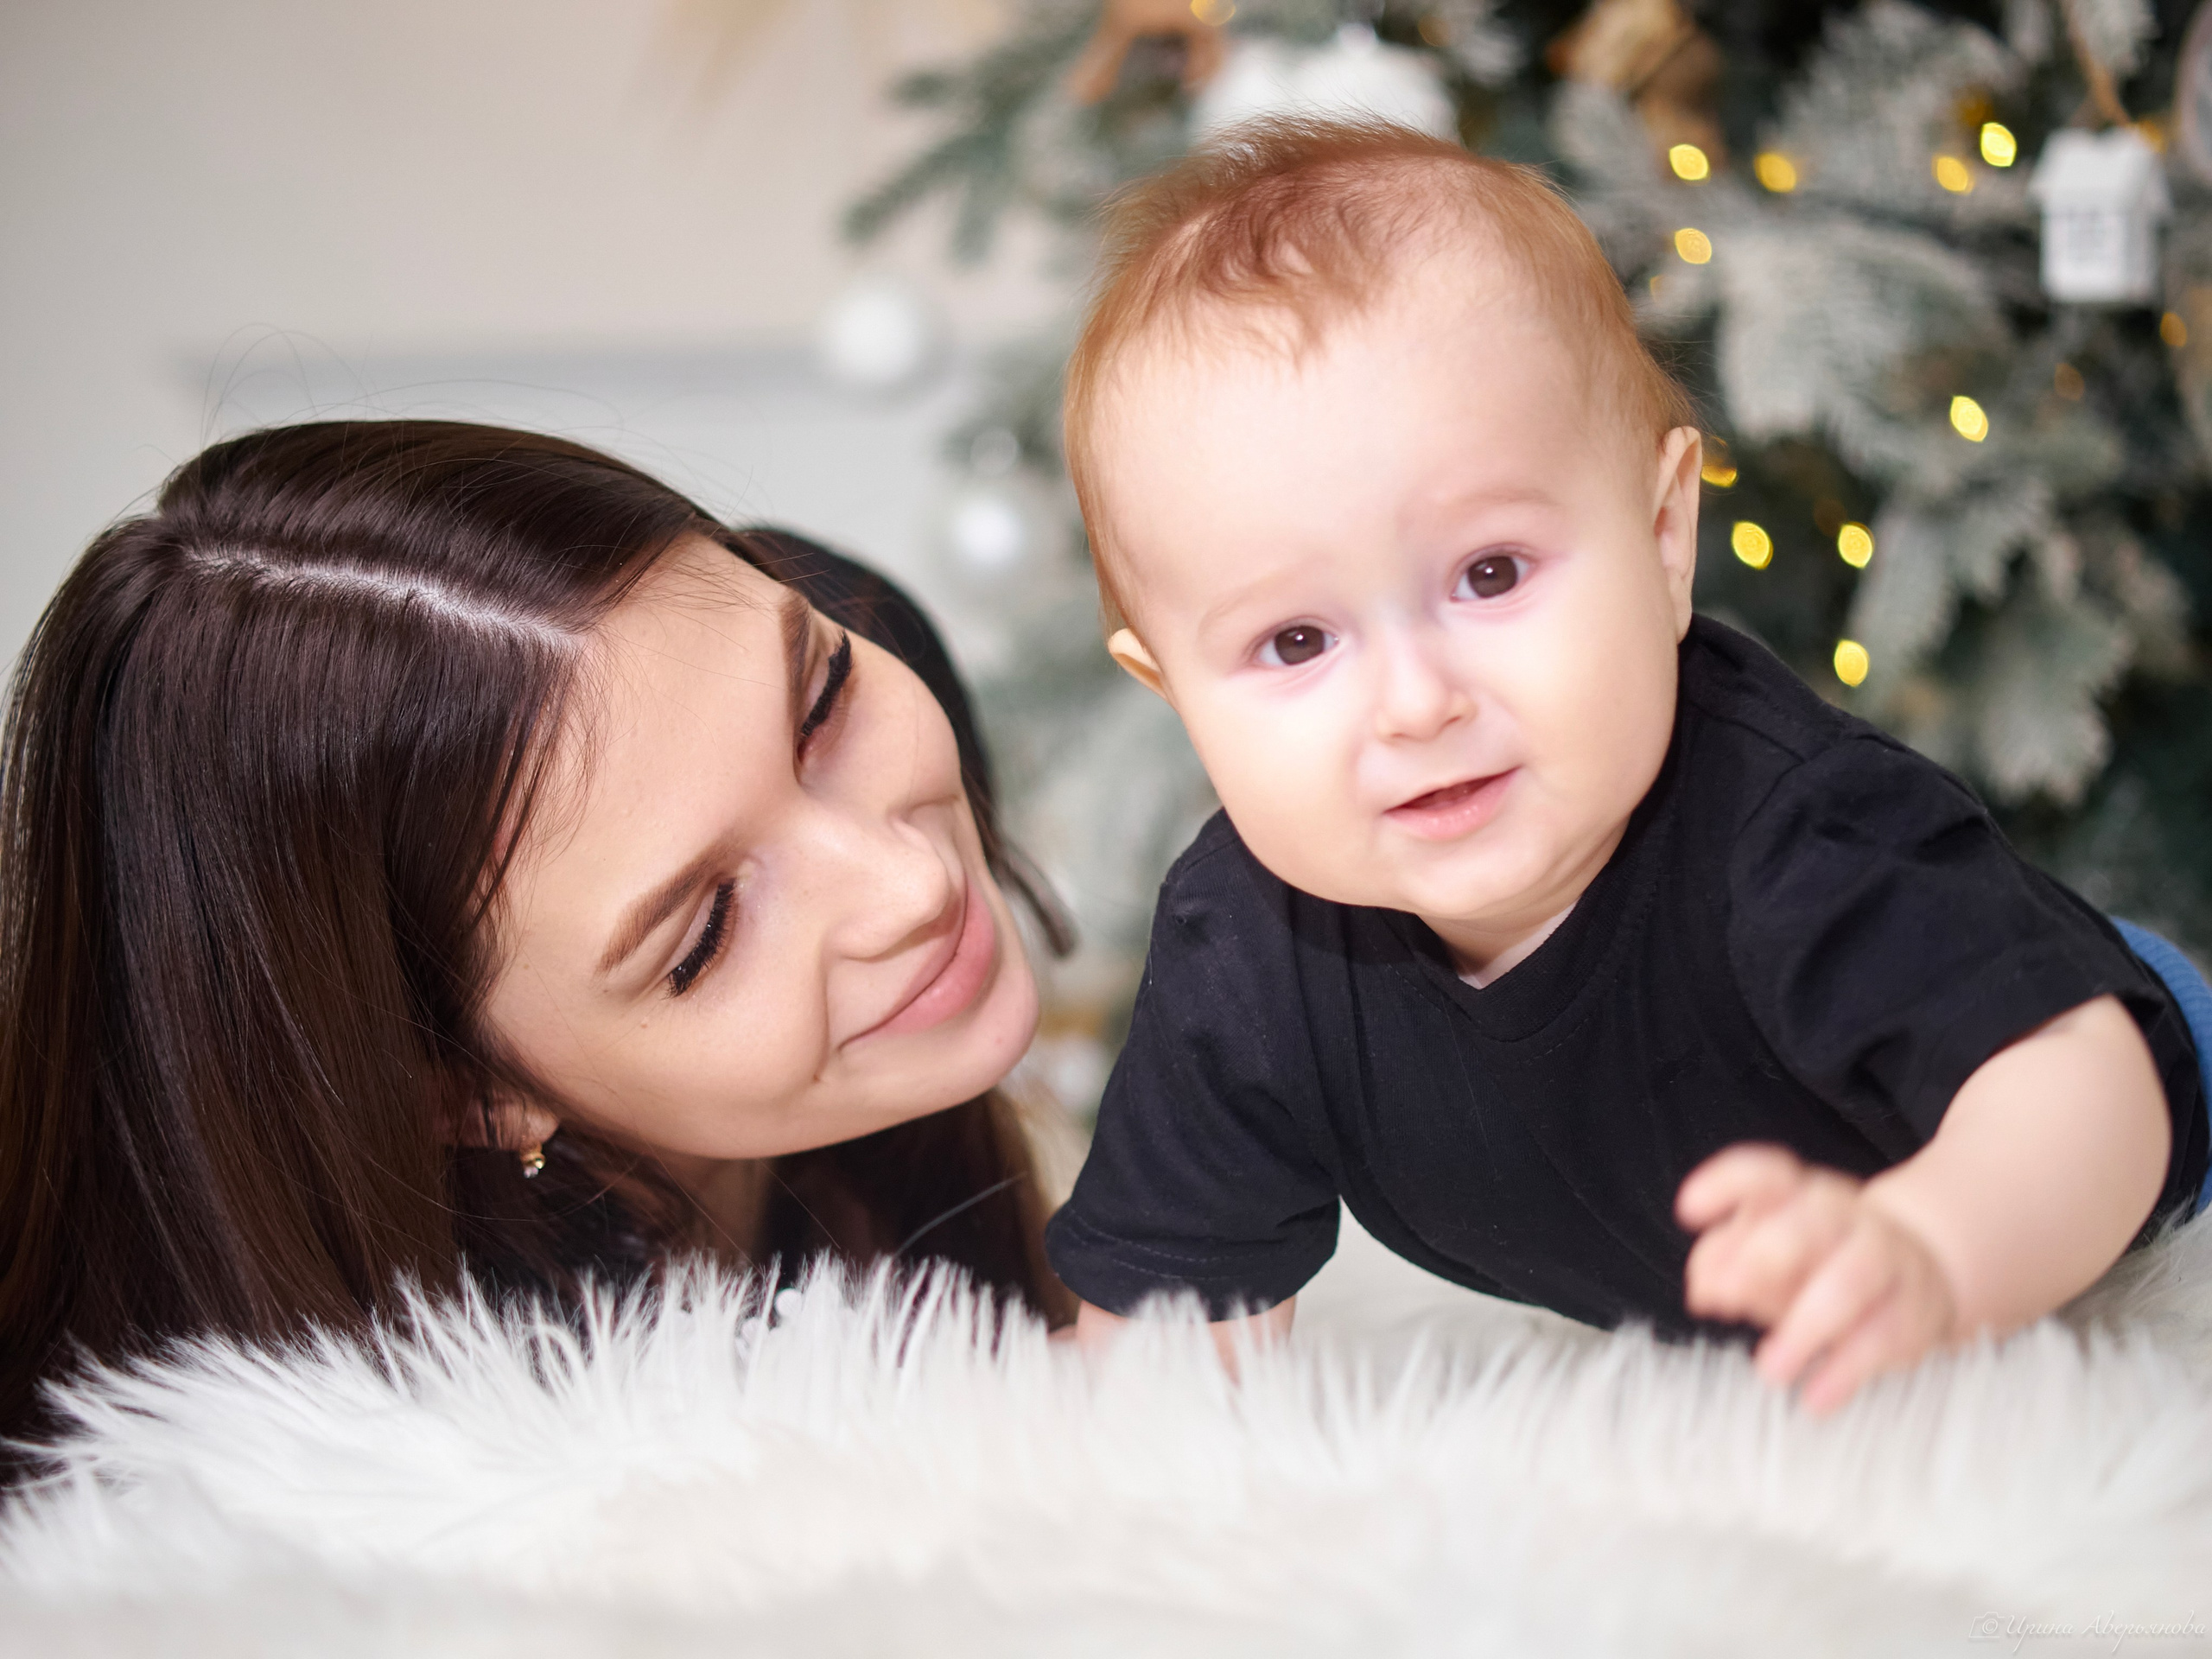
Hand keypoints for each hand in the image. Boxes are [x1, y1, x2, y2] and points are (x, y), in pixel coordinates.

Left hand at [1675, 1144, 1959, 1414]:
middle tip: (1724, 1300)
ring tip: (1770, 1370)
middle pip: (1807, 1223)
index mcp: (1798, 1195)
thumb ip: (1726, 1262)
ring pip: (1849, 1281)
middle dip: (1763, 1258)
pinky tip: (1816, 1399)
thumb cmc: (1821, 1262)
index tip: (1688, 1210)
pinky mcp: (1913, 1310)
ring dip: (1805, 1328)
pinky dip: (1845, 1372)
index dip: (1725, 1185)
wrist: (1920, 1273)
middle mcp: (1842, 1217)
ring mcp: (1883, 1259)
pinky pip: (1882, 1338)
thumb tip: (1704, 1288)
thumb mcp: (1767, 1256)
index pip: (1763, 1175)